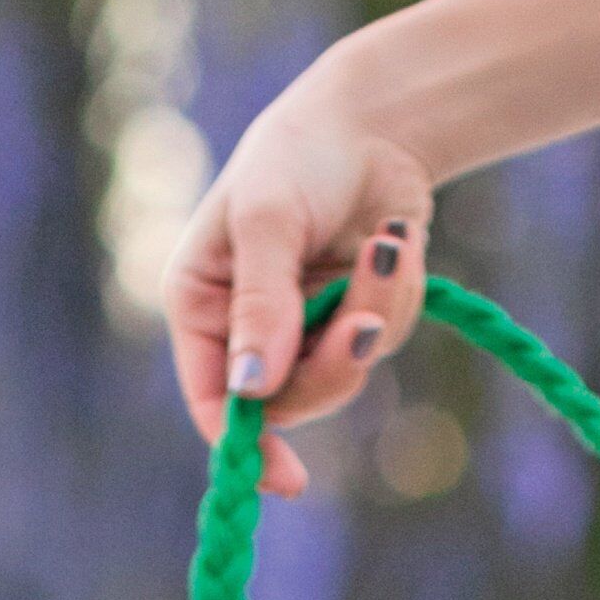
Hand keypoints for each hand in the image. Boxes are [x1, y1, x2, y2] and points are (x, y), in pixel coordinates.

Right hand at [162, 81, 433, 497]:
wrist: (376, 119)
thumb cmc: (300, 153)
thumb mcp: (268, 219)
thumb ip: (262, 303)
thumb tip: (252, 388)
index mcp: (203, 306)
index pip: (214, 400)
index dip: (245, 446)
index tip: (288, 479)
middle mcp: (247, 329)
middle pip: (286, 402)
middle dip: (333, 364)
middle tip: (365, 324)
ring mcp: (302, 329)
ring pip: (342, 374)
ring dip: (374, 311)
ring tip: (389, 242)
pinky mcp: (351, 318)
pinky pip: (382, 340)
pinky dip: (397, 292)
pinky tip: (396, 238)